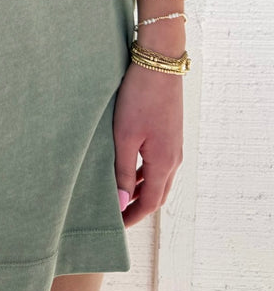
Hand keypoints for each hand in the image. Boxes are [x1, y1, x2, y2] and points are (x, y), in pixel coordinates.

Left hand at [112, 59, 183, 227]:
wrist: (158, 64)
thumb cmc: (138, 98)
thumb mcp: (125, 136)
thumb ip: (123, 170)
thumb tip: (122, 202)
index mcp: (164, 163)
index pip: (150, 202)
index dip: (133, 216)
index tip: (116, 226)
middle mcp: (174, 157)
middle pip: (158, 193)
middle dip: (138, 206)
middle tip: (117, 214)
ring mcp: (174, 144)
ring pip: (159, 177)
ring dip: (142, 189)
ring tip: (120, 193)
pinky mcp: (170, 132)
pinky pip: (159, 162)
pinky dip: (145, 172)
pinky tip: (130, 166)